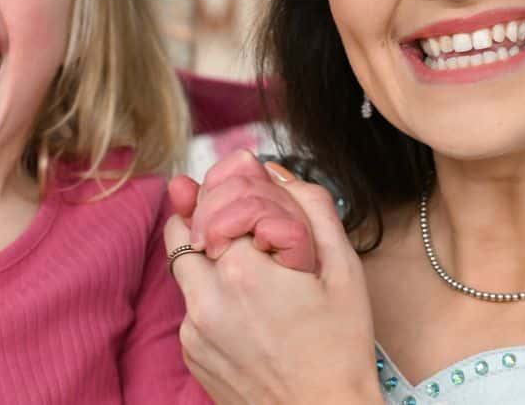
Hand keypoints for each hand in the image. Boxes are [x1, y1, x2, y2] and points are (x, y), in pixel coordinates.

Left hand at [166, 166, 381, 404]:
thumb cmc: (340, 349)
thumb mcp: (342, 269)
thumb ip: (311, 207)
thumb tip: (276, 170)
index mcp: (243, 271)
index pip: (215, 203)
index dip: (231, 193)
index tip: (248, 193)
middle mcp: (206, 299)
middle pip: (182, 230)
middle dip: (203, 215)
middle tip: (233, 216)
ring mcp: (193, 330)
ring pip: (184, 269)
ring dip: (206, 258)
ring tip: (250, 270)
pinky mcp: (190, 354)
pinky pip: (190, 307)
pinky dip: (209, 297)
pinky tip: (247, 311)